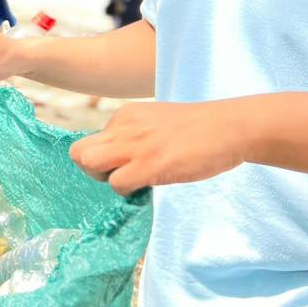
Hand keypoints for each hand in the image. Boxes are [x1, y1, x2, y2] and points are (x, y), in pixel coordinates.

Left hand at [68, 101, 248, 195]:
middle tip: (118, 176)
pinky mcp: (149, 164)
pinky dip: (127, 191)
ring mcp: (134, 145)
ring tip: (132, 181)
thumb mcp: (156, 122)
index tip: (125, 164)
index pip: (92, 141)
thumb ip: (135, 135)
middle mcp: (123, 126)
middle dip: (92, 170)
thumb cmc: (199, 129)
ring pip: (87, 163)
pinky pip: (116, 184)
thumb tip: (122, 160)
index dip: (104, 159)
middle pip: (78, 152)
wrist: (229, 127)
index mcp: (125, 115)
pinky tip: (149, 185)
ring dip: (105, 179)